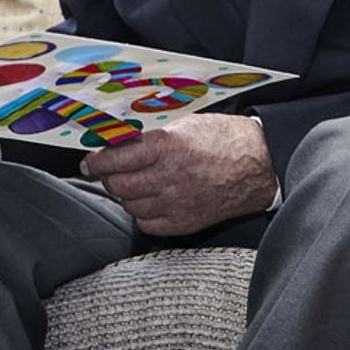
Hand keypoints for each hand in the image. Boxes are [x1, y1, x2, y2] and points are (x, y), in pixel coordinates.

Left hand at [79, 113, 276, 235]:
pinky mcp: (186, 222)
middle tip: (108, 171)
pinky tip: (150, 200)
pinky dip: (142, 213)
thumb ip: (149, 135)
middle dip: (107, 177)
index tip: (89, 161)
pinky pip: (147, 224)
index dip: (95, 161)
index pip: (114, 158)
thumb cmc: (221, 138)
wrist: (259, 164)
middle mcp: (168, 176)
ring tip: (134, 183)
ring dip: (126, 194)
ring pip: (130, 205)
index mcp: (165, 146)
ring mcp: (177, 202)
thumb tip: (116, 140)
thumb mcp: (182, 124)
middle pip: (117, 184)